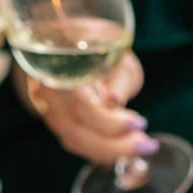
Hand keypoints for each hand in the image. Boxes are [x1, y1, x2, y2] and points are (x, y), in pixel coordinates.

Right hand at [21, 53, 156, 166]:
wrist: (70, 41)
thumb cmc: (97, 41)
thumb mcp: (115, 50)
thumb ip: (117, 78)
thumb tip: (115, 104)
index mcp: (57, 65)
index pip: (80, 105)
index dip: (109, 122)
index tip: (138, 123)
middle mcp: (46, 90)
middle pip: (74, 132)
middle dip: (113, 146)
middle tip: (146, 145)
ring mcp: (47, 108)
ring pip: (74, 141)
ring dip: (110, 151)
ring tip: (140, 146)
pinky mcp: (56, 121)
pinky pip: (77, 143)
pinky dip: (101, 150)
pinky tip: (123, 148)